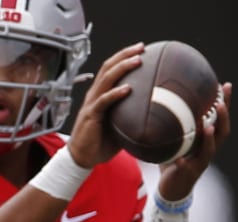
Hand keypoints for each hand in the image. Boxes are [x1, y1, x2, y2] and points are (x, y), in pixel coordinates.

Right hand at [64, 44, 147, 167]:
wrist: (82, 158)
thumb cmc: (100, 142)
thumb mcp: (120, 126)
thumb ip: (132, 116)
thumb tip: (154, 114)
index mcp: (100, 94)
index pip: (111, 69)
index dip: (124, 57)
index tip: (141, 49)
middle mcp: (95, 95)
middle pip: (108, 67)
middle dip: (125, 55)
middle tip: (141, 47)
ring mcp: (92, 104)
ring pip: (106, 79)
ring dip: (122, 68)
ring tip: (137, 60)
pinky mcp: (91, 115)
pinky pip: (104, 101)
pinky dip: (115, 93)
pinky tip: (128, 89)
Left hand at [157, 81, 231, 199]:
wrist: (172, 188)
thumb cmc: (175, 161)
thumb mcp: (176, 140)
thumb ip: (174, 124)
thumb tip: (163, 100)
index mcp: (207, 140)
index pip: (220, 119)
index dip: (225, 103)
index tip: (225, 86)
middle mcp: (208, 150)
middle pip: (222, 133)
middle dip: (223, 118)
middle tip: (221, 103)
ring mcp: (199, 163)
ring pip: (209, 150)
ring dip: (209, 139)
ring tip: (208, 127)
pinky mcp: (187, 174)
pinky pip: (186, 167)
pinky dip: (183, 162)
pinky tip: (179, 159)